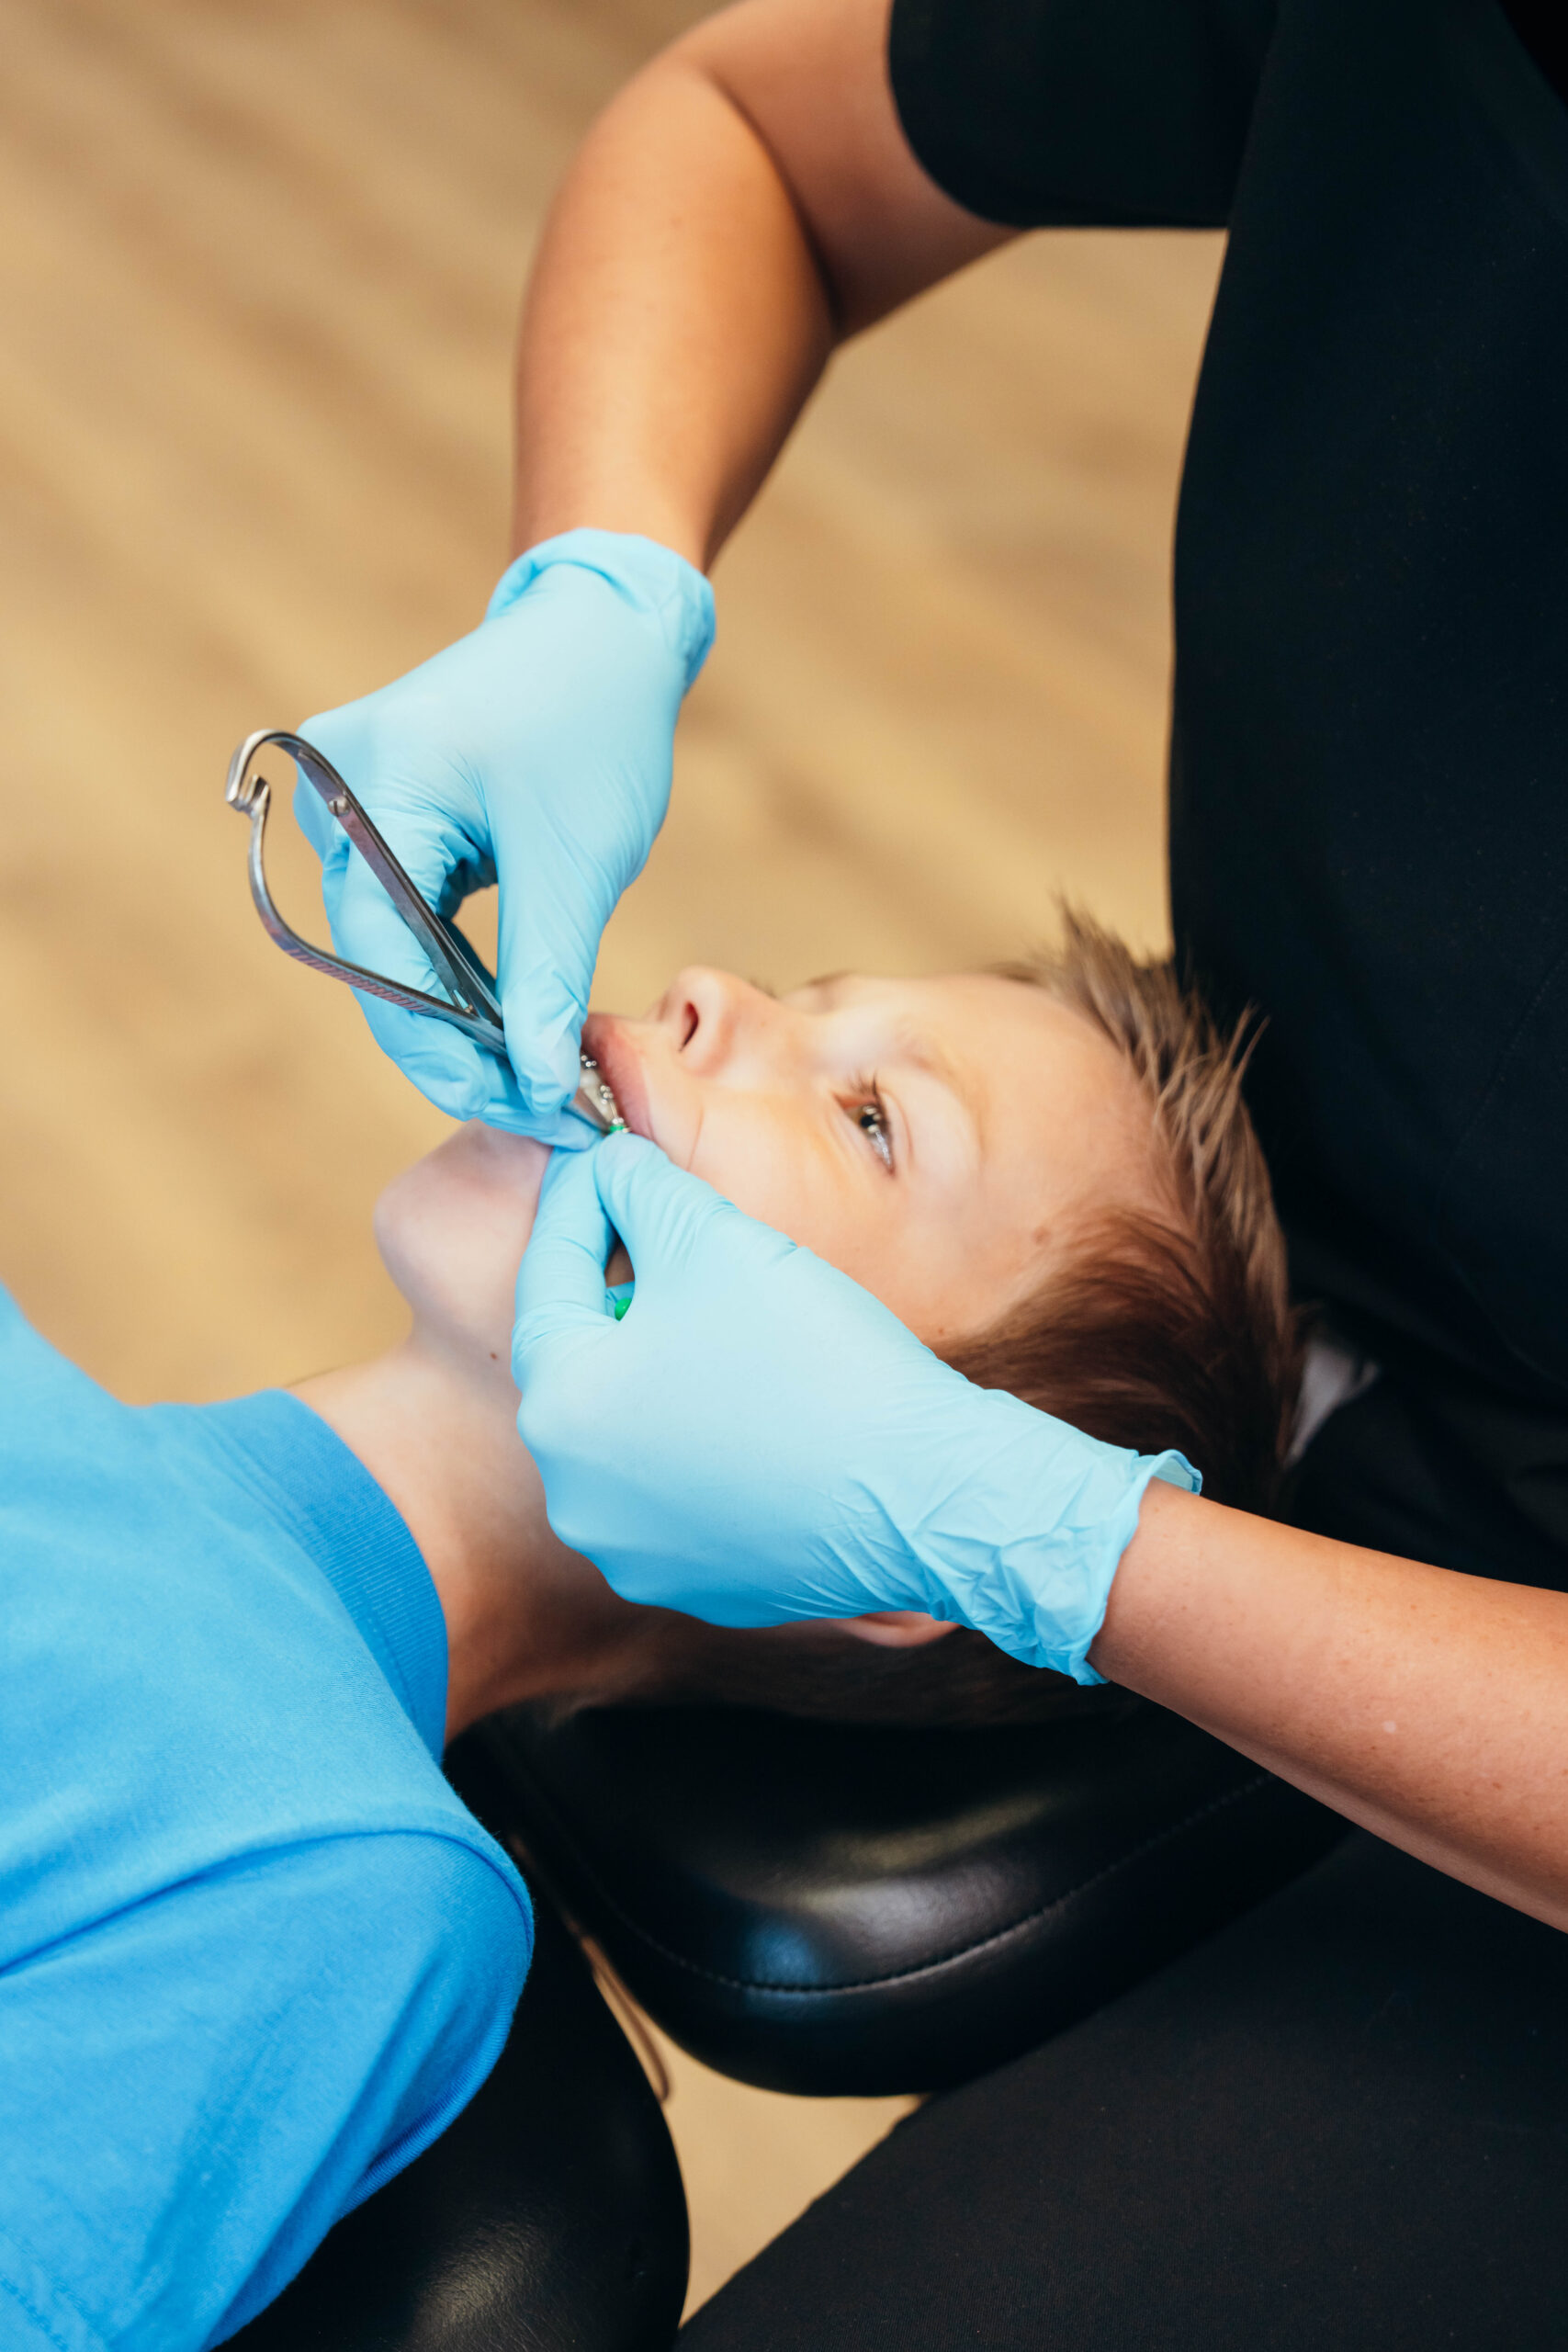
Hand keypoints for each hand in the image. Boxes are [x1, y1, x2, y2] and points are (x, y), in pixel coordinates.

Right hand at [295, 530, 713, 1137]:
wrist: (601, 627)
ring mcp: (346, 798)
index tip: (520, 1108)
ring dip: (454, 1018)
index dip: (445, 1050)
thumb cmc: (594, 718)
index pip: (380, 955)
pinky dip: (453, 974)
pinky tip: (508, 1023)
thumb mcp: (576, 862)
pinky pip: (402, 918)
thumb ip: (546, 978)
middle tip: (539, 1109)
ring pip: (387, 948)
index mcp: (372, 784)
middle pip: (375, 960)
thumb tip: (536, 1083)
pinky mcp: (377, 813)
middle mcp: (332, 788)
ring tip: (533, 1078)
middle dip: (453, 1045)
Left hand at [512, 1136, 1196, 1681]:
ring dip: (660, 1368)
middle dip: (620, 1289)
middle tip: (661, 1232)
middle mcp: (577, 1499)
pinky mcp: (700, 1585)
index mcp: (561, 1413)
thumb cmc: (816, 1363)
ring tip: (717, 1320)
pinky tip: (757, 1401)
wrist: (926, 1493)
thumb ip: (640, 1188)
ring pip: (631, 1430)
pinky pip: (683, 1489)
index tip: (606, 1160)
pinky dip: (704, 1439)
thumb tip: (611, 1168)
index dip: (579, 1204)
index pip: (548, 1278)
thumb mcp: (714, 1239)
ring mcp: (636, 1554)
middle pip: (585, 1360)